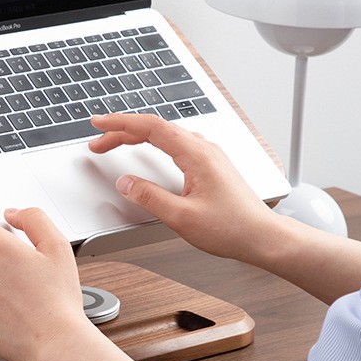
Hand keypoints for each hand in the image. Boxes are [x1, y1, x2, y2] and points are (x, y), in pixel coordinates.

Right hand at [88, 113, 275, 263]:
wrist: (262, 237)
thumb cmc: (232, 228)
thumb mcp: (182, 217)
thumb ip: (149, 197)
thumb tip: (125, 183)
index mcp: (196, 154)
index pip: (151, 127)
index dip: (120, 123)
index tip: (99, 123)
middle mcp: (204, 149)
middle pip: (156, 128)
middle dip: (123, 131)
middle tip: (98, 141)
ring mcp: (209, 155)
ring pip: (167, 134)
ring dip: (138, 136)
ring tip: (116, 142)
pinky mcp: (211, 165)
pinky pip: (177, 143)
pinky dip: (154, 143)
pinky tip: (149, 150)